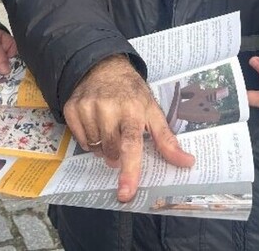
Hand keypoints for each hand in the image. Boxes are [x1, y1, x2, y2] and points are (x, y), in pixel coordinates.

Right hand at [62, 56, 193, 202]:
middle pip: (112, 152)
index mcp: (133, 110)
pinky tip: (95, 124)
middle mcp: (108, 108)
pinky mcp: (71, 108)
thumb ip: (167, 140)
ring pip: (94, 148)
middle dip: (118, 154)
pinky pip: (80, 140)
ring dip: (103, 147)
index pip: (131, 145)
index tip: (126, 192)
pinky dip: (88, 139)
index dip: (130, 171)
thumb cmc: (131, 92)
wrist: (103, 65)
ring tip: (108, 129)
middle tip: (121, 137)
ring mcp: (87, 107)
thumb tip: (187, 163)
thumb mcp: (152, 110)